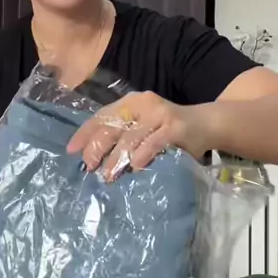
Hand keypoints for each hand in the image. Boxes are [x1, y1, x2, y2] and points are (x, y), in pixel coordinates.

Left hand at [66, 91, 214, 179]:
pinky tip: (134, 167)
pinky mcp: (175, 127)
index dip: (85, 133)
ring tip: (108, 175)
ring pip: (131, 136)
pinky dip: (142, 155)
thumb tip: (92, 157)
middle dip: (98, 148)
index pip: (102, 116)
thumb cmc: (167, 130)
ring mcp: (160, 114)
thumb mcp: (142, 127)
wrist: (206, 124)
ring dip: (117, 158)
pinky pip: (154, 142)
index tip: (72, 151)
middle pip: (112, 126)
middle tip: (90, 167)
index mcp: (131, 102)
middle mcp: (143, 103)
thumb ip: (122, 135)